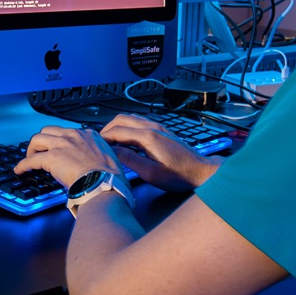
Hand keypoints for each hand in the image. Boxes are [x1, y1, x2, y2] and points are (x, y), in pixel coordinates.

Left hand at [15, 125, 122, 188]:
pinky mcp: (51, 157)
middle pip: (50, 130)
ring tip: (30, 157)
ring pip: (37, 138)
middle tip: (41, 150)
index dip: (61, 140)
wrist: (104, 183)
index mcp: (89, 135)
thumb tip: (95, 163)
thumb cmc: (109, 175)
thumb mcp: (109, 157)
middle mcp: (74, 135)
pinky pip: (31, 160)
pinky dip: (23, 165)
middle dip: (43, 140)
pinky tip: (20, 170)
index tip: (59, 147)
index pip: (69, 132)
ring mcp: (61, 145)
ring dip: (32, 148)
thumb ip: (99, 154)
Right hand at [99, 113, 221, 192]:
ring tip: (111, 143)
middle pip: (122, 119)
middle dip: (107, 129)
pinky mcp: (162, 131)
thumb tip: (112, 151)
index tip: (94, 147)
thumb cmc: (179, 176)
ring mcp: (159, 127)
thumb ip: (130, 160)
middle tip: (100, 143)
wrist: (201, 172)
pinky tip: (126, 142)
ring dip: (118, 127)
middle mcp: (153, 127)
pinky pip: (140, 123)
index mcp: (148, 137)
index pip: (117, 131)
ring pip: (131, 119)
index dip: (103, 138)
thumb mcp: (151, 173)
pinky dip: (128, 128)